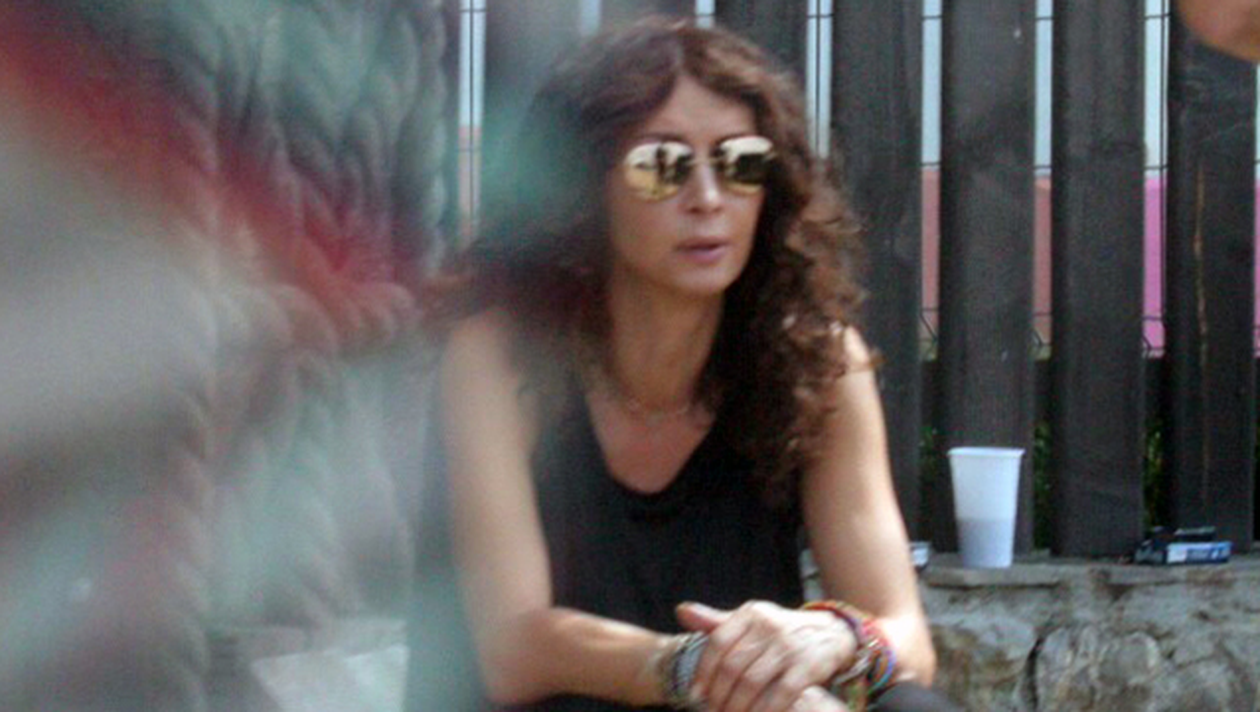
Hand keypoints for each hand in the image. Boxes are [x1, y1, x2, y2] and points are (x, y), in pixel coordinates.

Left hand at [676, 601, 855, 711]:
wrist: (831, 632)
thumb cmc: (779, 632)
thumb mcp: (750, 621)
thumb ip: (716, 622)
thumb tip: (681, 611)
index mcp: (751, 614)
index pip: (718, 642)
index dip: (703, 671)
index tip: (696, 695)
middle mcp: (769, 626)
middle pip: (732, 666)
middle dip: (719, 695)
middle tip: (713, 711)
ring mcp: (790, 646)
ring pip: (753, 683)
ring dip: (737, 706)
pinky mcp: (809, 666)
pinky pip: (781, 694)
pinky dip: (765, 711)